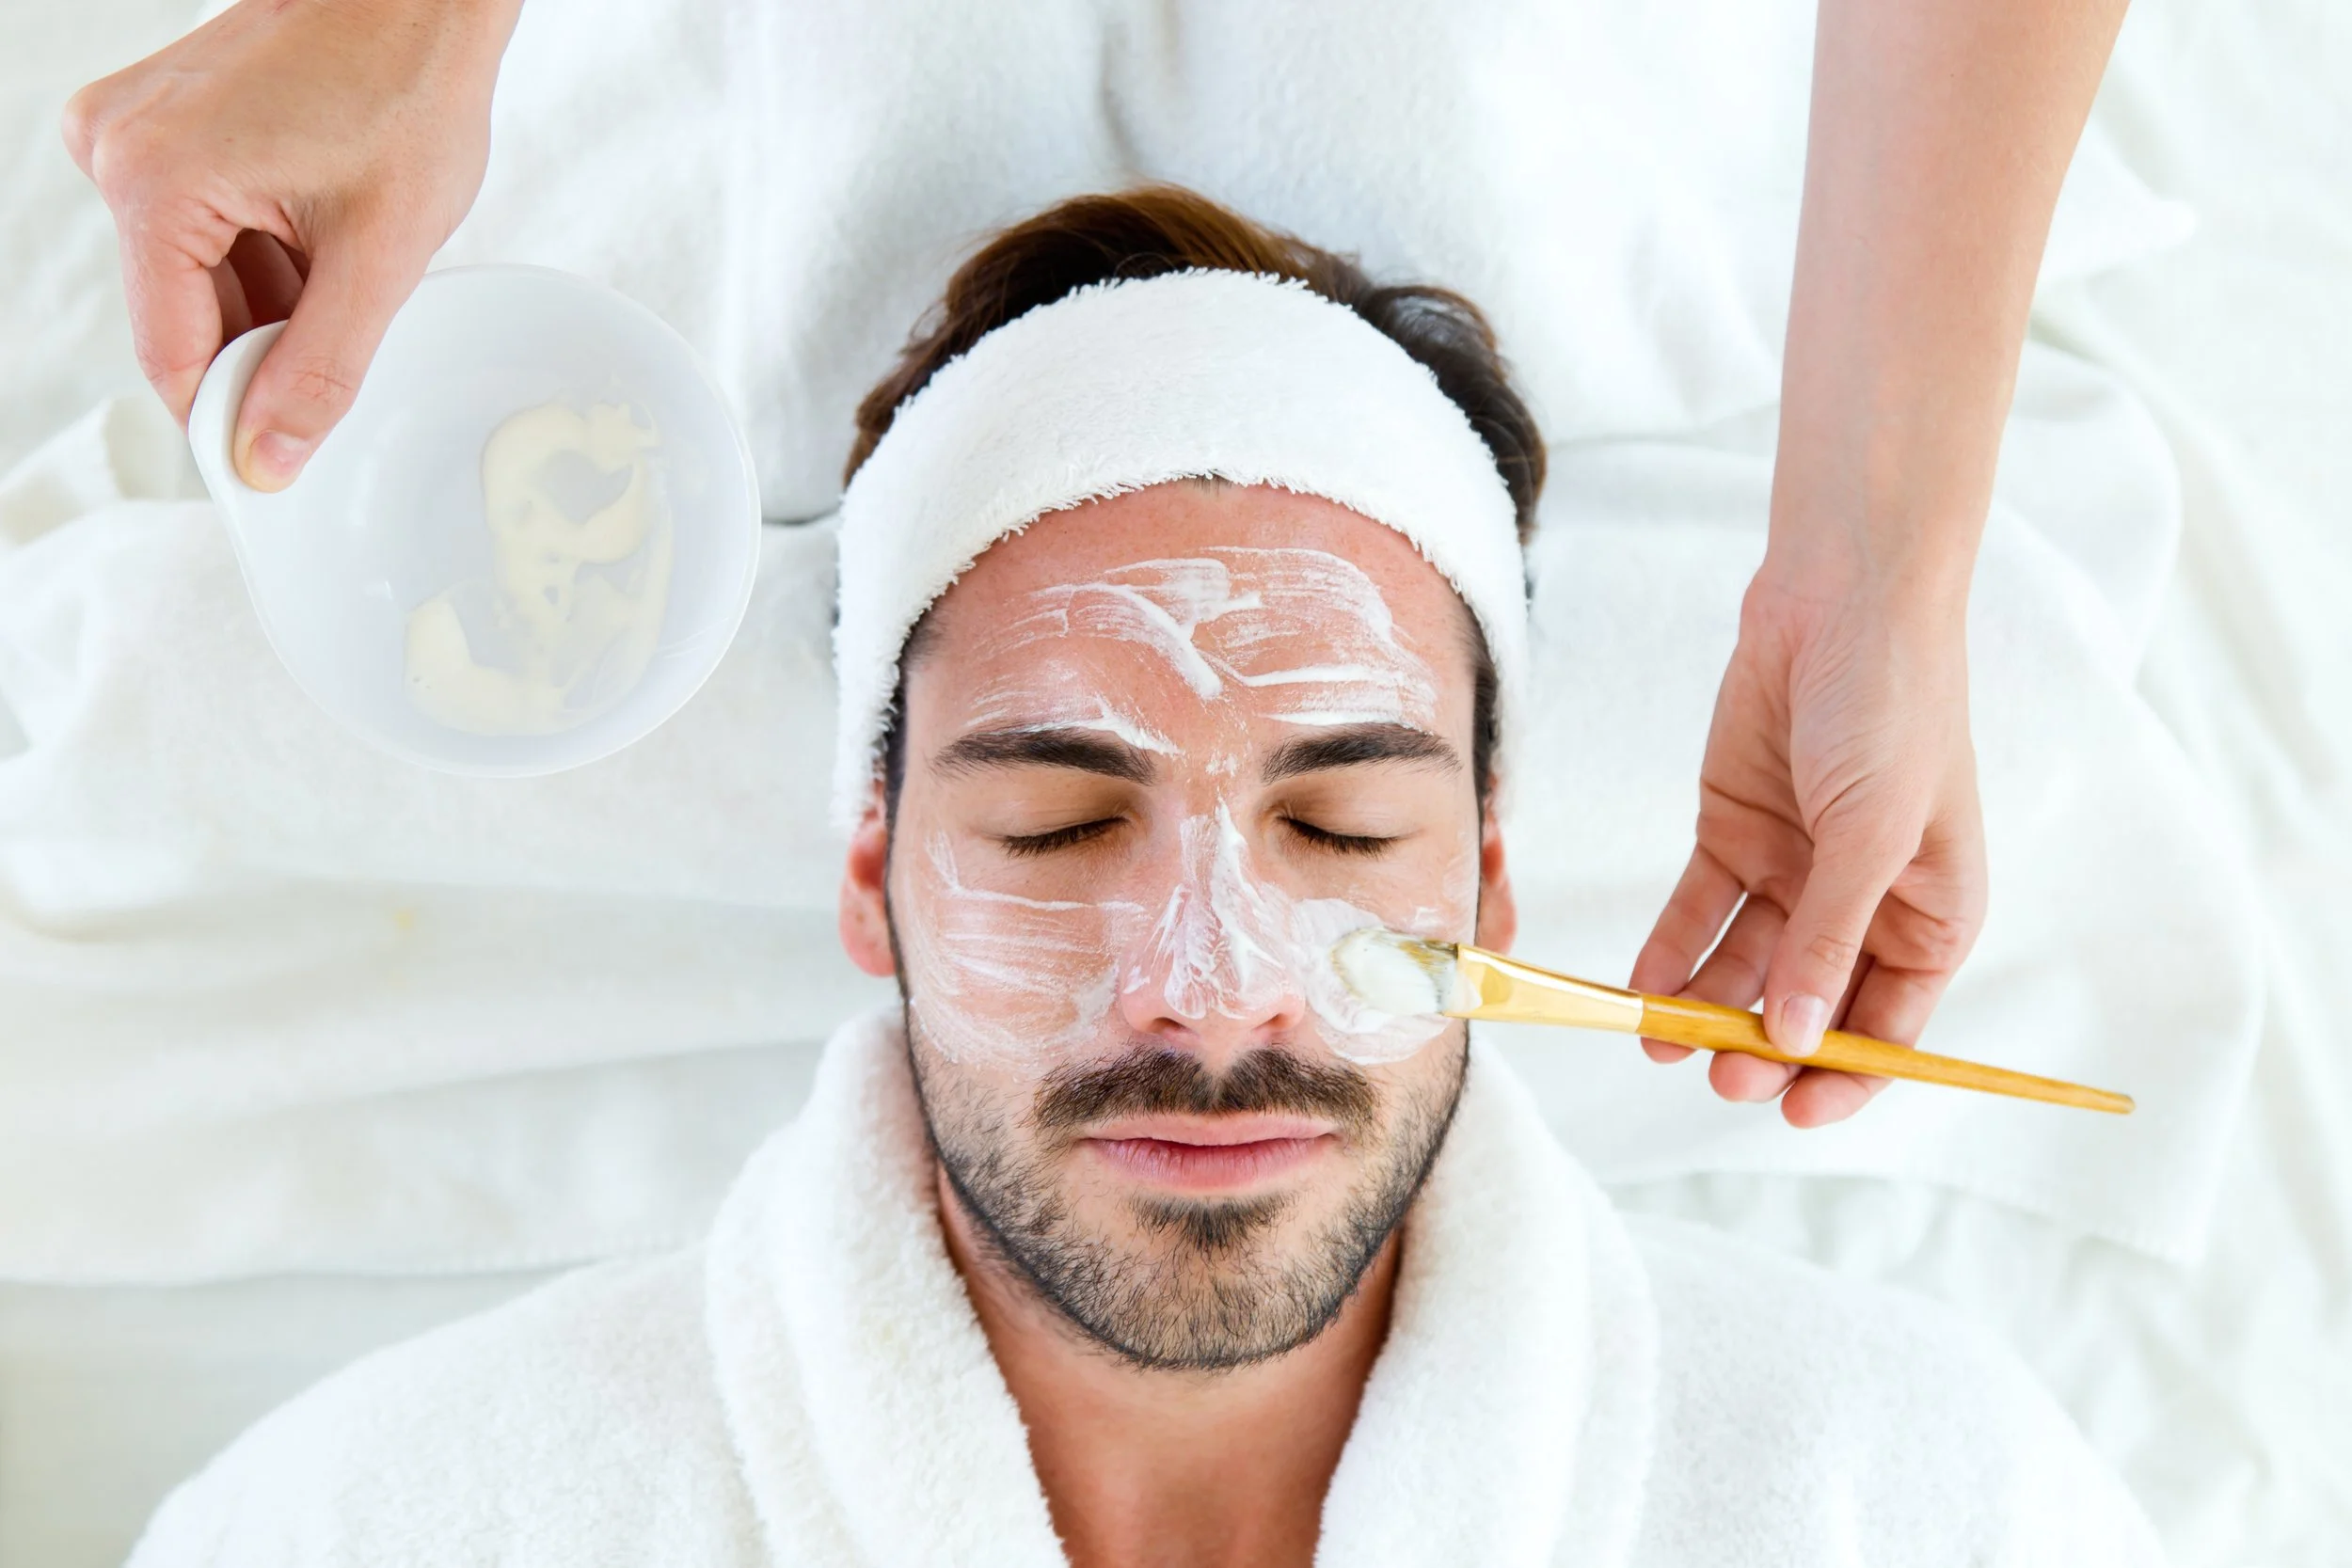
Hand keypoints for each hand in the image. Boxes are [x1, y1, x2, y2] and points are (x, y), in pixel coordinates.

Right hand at [61, 0, 519, 490]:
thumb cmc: (406, 91)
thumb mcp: (378, 255)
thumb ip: (322, 369)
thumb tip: (268, 458)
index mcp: (152, 181)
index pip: (171, 357)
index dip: (230, 419)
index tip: (283, 462)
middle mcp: (115, 151)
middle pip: (182, 316)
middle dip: (267, 345)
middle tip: (351, 340)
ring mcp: (131, 130)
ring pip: (198, 277)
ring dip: (274, 300)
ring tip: (348, 259)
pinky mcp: (160, 122)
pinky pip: (203, 227)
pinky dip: (265, 253)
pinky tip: (324, 233)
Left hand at [1631, 565, 1987, 1126]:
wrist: (1839, 598)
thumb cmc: (1890, 706)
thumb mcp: (1870, 831)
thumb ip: (1831, 938)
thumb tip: (1801, 1039)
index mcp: (1932, 912)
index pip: (1892, 1023)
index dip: (1848, 1075)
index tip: (1795, 1112)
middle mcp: (1863, 903)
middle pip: (1810, 1004)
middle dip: (1766, 1046)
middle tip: (1721, 1072)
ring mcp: (1796, 869)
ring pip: (1746, 965)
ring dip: (1708, 1008)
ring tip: (1662, 1041)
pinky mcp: (1736, 832)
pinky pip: (1700, 911)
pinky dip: (1672, 952)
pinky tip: (1642, 991)